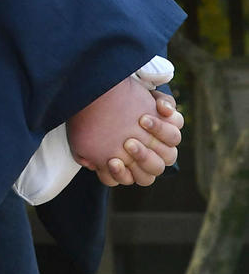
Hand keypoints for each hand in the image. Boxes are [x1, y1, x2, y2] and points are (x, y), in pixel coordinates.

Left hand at [67, 79, 181, 186]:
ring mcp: (141, 166)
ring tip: (120, 153)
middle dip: (147, 153)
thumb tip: (165, 108)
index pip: (173, 136)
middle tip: (129, 142)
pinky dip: (120, 174)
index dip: (161, 130)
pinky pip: (126, 179)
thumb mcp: (144, 94)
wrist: (100, 105)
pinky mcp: (125, 172)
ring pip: (148, 177)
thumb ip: (161, 100)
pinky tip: (111, 162)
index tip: (142, 119)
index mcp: (165, 135)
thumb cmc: (127, 100)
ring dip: (136, 166)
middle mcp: (157, 154)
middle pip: (164, 161)